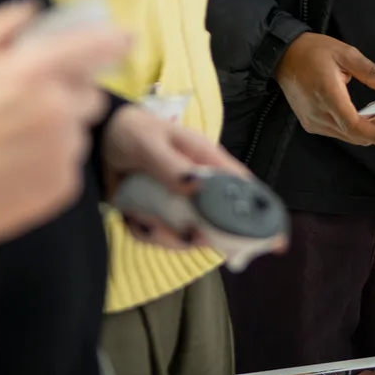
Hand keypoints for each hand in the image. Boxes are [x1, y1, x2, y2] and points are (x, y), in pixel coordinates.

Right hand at [0, 0, 129, 251]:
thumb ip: (0, 26)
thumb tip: (32, 8)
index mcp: (35, 72)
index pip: (94, 47)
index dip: (113, 41)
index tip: (125, 40)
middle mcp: (58, 109)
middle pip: (90, 96)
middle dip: (69, 96)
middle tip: (32, 106)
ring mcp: (63, 151)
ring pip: (78, 134)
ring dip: (59, 133)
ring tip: (14, 143)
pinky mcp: (62, 187)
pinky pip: (69, 168)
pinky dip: (51, 166)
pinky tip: (14, 168)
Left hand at [100, 103, 251, 248]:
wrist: (100, 140)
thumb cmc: (132, 133)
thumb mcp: (149, 145)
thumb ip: (171, 166)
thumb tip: (199, 187)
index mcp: (207, 161)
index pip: (241, 187)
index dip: (260, 212)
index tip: (274, 242)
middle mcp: (199, 186)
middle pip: (217, 223)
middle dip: (198, 234)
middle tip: (180, 234)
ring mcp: (180, 204)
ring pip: (187, 235)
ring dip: (164, 234)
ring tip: (140, 215)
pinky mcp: (160, 216)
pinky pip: (160, 236)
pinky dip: (145, 233)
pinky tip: (131, 216)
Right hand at [275, 32, 374, 148]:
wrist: (283, 56)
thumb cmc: (313, 51)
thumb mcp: (346, 53)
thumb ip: (371, 72)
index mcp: (327, 95)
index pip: (355, 125)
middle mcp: (319, 115)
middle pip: (356, 134)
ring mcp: (314, 122)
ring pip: (349, 135)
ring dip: (372, 127)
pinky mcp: (312, 123)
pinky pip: (340, 131)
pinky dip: (358, 126)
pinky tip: (370, 112)